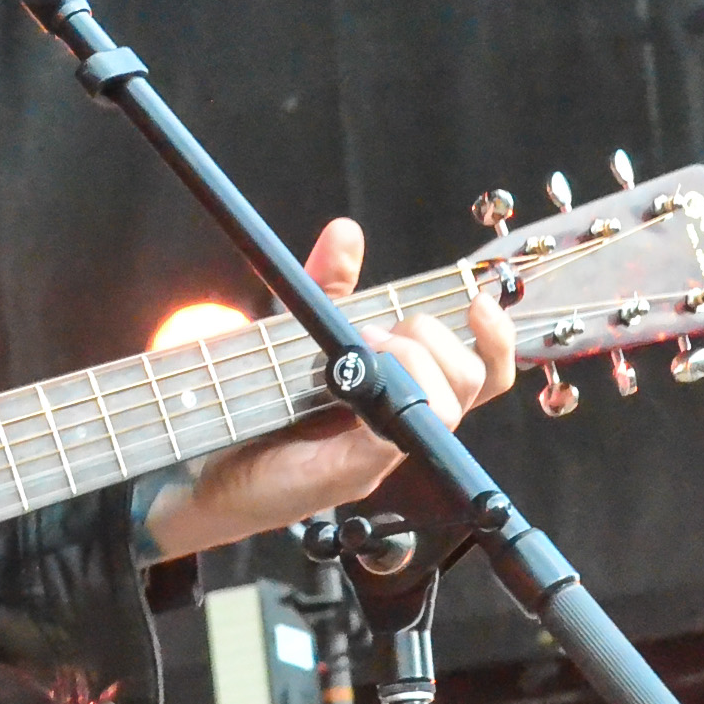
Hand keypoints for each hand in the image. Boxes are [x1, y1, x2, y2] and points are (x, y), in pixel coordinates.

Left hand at [140, 216, 514, 559]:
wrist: (204, 469)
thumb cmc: (255, 409)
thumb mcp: (298, 334)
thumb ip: (329, 286)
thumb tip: (347, 232)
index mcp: (404, 394)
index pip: (481, 372)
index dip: (498, 338)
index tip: (480, 301)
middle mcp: (405, 425)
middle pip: (474, 380)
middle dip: (431, 337)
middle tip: (371, 333)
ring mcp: (385, 453)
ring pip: (449, 405)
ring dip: (413, 361)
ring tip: (360, 351)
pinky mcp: (354, 472)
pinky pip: (400, 435)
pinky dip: (388, 394)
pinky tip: (350, 378)